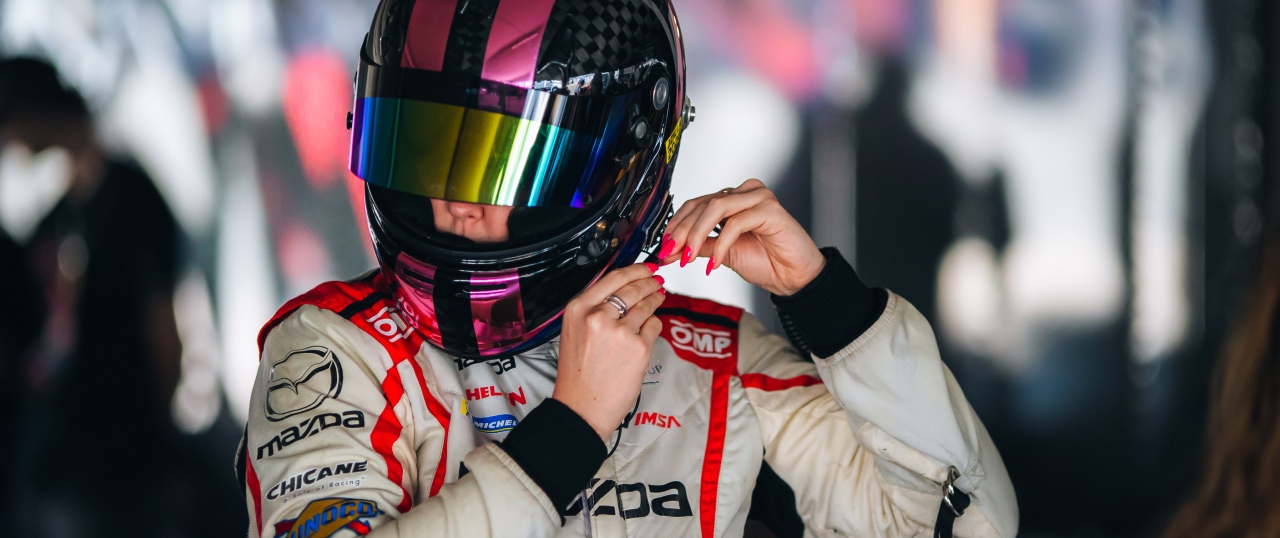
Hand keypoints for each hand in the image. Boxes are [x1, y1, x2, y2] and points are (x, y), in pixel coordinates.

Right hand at [553, 263, 665, 440]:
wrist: (582, 408)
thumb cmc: (577, 376)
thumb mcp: (575, 332)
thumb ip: (593, 310)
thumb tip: (620, 292)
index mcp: (578, 309)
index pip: (612, 277)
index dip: (635, 269)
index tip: (645, 267)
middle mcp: (598, 317)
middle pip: (632, 288)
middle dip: (649, 282)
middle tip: (657, 280)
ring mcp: (620, 332)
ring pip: (646, 305)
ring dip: (655, 299)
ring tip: (659, 296)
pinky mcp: (638, 348)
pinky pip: (653, 326)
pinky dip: (654, 324)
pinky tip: (651, 326)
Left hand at [658, 179, 824, 295]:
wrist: (794, 278)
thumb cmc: (766, 263)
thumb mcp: (720, 254)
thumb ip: (697, 247)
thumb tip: (670, 250)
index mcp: (732, 200)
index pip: (696, 205)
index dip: (676, 225)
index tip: (663, 247)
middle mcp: (744, 194)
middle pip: (703, 204)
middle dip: (682, 230)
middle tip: (670, 252)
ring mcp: (758, 198)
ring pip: (716, 207)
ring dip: (696, 234)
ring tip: (687, 256)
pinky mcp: (770, 209)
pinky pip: (736, 223)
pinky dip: (720, 244)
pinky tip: (714, 263)